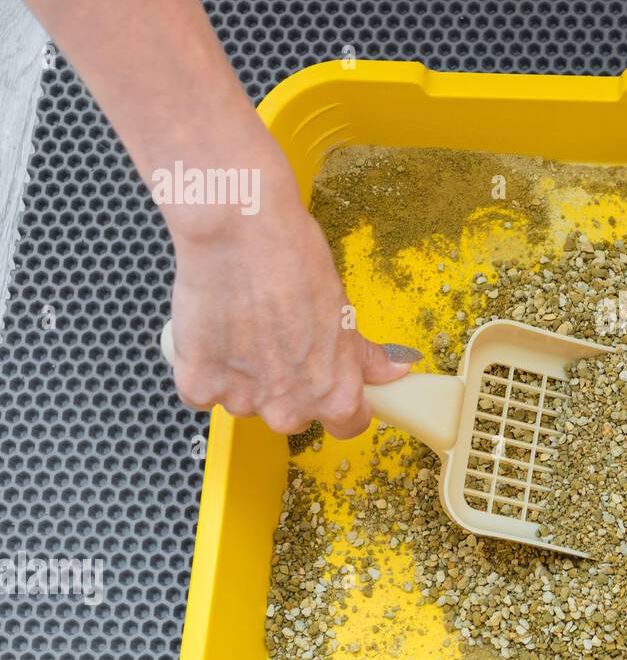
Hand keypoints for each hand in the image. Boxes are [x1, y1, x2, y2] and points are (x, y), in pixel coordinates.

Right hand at [165, 154, 412, 438]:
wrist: (239, 235)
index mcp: (336, 394)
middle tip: (278, 342)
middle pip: (293, 415)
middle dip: (288, 388)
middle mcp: (290, 409)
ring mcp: (242, 401)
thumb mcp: (345, 311)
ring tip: (243, 328)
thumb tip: (395, 369)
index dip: (341, 404)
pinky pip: (203, 391)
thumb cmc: (294, 262)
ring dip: (244, 377)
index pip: (348, 424)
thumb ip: (363, 354)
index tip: (331, 386)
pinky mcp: (199, 387)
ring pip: (246, 402)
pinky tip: (214, 332)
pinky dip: (205, 368)